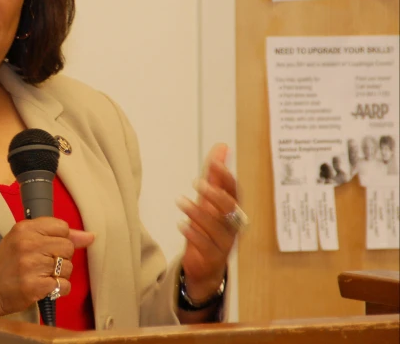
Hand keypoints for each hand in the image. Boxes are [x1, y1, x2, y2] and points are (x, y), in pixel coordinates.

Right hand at [0, 218, 94, 316]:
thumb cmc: (8, 261)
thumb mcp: (25, 239)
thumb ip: (56, 235)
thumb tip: (90, 236)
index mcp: (25, 228)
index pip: (62, 227)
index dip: (60, 239)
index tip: (48, 247)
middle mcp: (29, 244)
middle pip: (68, 247)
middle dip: (61, 258)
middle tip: (44, 263)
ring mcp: (32, 266)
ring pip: (68, 267)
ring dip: (60, 274)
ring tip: (43, 275)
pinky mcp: (35, 286)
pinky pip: (63, 285)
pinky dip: (58, 288)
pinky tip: (46, 286)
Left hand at [176, 143, 239, 299]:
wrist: (206, 266)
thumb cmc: (209, 228)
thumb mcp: (209, 200)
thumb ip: (214, 175)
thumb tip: (222, 147)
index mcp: (233, 210)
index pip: (235, 191)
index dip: (226, 178)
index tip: (215, 163)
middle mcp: (232, 225)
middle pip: (229, 208)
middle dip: (215, 194)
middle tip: (197, 183)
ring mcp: (225, 242)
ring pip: (216, 226)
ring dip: (197, 213)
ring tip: (180, 201)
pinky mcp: (213, 257)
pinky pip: (206, 245)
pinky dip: (193, 234)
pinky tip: (181, 225)